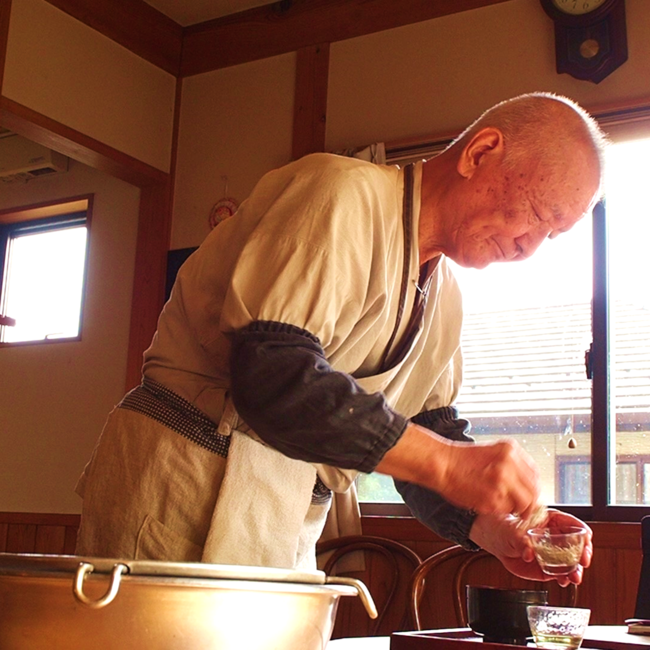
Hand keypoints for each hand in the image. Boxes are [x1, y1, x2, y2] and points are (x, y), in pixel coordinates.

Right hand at [440, 437, 540, 517]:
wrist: (441, 463)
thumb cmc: (462, 460)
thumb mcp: (493, 453)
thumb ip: (513, 465)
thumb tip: (527, 485)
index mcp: (510, 450)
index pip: (535, 475)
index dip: (532, 488)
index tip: (526, 494)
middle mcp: (509, 464)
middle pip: (533, 491)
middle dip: (528, 502)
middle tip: (518, 506)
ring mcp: (502, 481)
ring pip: (524, 504)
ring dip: (515, 508)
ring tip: (500, 503)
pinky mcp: (493, 498)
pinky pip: (506, 511)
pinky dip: (500, 511)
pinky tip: (487, 501)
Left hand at [469, 510, 592, 585]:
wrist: (496, 540)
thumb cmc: (504, 527)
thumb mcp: (511, 531)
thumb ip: (521, 540)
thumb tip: (529, 551)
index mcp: (551, 521)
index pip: (574, 525)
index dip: (583, 535)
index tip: (584, 544)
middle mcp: (556, 537)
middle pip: (579, 545)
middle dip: (584, 555)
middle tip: (582, 563)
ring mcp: (554, 553)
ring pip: (572, 562)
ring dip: (576, 570)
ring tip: (573, 578)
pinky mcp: (549, 566)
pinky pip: (561, 573)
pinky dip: (564, 578)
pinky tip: (563, 581)